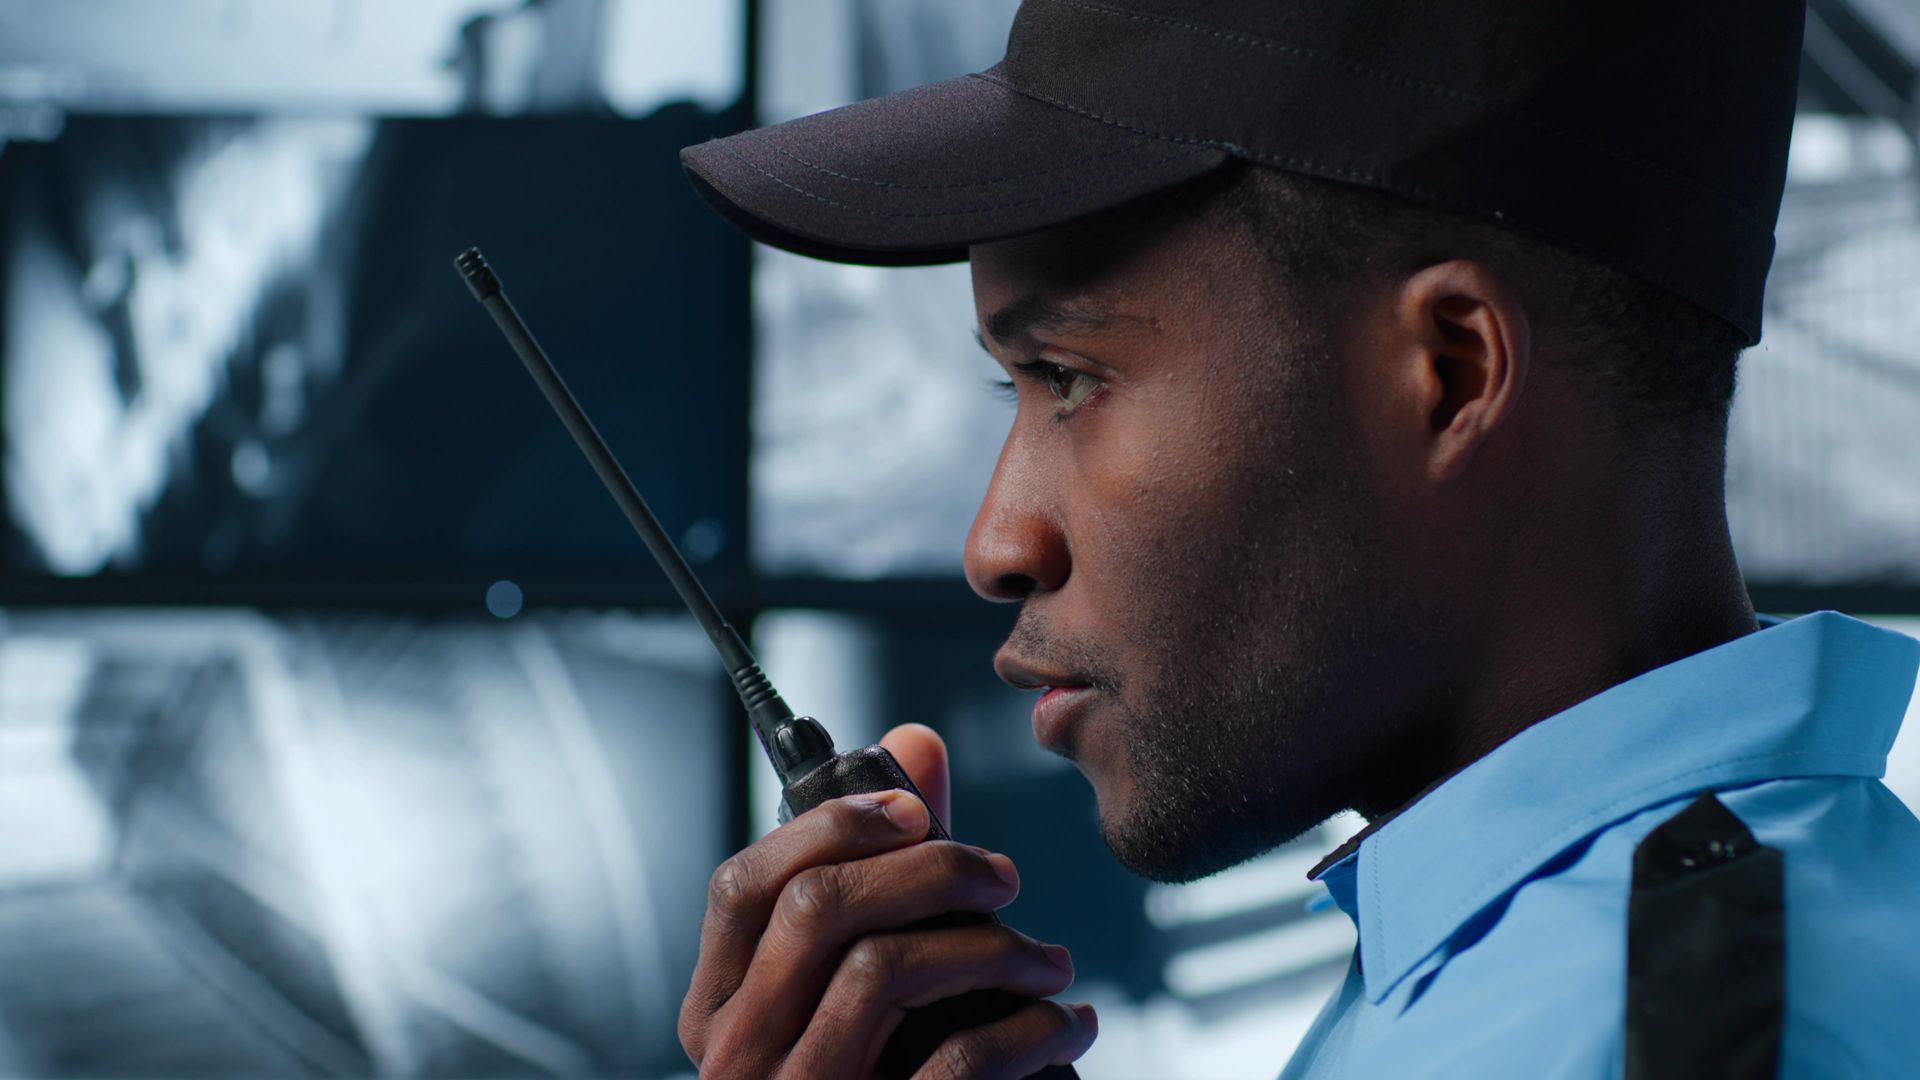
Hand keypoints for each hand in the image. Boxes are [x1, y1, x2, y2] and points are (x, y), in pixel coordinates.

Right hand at [679, 723, 1097, 1077]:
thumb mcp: (861, 982)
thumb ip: (883, 866)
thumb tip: (914, 746)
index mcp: (719, 1013)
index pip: (741, 885)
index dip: (830, 825)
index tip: (918, 811)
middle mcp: (737, 1062)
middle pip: (819, 907)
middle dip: (932, 868)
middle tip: (1005, 877)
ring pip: (883, 971)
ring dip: (993, 946)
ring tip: (1050, 961)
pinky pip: (953, 1059)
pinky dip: (1029, 1029)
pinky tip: (1064, 1027)